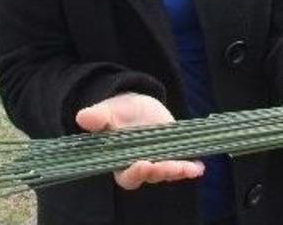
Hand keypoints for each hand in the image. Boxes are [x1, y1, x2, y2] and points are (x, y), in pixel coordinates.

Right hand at [75, 92, 204, 189]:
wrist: (137, 105)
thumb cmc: (118, 111)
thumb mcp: (108, 110)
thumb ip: (97, 117)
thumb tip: (83, 117)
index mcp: (120, 161)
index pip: (127, 176)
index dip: (136, 173)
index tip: (143, 164)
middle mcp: (140, 166)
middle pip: (152, 176)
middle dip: (163, 172)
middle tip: (173, 166)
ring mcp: (158, 161)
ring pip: (168, 171)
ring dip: (180, 170)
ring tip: (191, 168)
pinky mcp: (172, 153)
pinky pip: (182, 162)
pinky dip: (191, 166)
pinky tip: (200, 165)